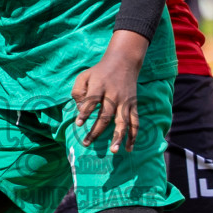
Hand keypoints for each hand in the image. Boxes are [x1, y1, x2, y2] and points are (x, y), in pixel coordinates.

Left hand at [71, 31, 146, 151]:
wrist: (123, 62)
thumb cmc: (99, 72)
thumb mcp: (84, 76)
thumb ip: (78, 92)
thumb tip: (80, 110)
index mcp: (99, 85)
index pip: (91, 100)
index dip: (85, 112)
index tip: (78, 123)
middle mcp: (113, 94)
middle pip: (106, 115)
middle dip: (96, 130)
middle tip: (86, 143)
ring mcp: (125, 101)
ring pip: (123, 121)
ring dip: (119, 137)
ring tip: (114, 151)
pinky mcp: (133, 105)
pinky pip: (135, 122)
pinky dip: (133, 136)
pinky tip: (129, 148)